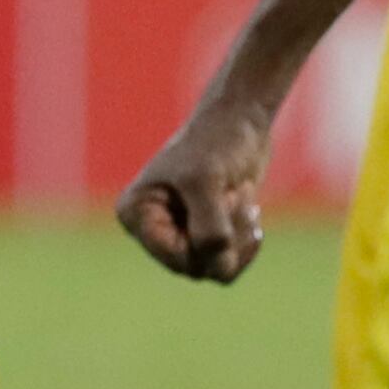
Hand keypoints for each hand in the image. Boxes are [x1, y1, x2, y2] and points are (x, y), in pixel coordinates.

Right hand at [118, 97, 272, 282]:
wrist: (242, 120)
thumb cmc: (215, 140)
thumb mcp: (205, 180)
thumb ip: (208, 227)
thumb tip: (218, 265)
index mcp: (137, 214)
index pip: (173, 257)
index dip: (206, 241)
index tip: (222, 199)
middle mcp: (153, 230)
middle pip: (196, 267)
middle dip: (225, 234)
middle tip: (234, 194)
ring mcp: (180, 234)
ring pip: (215, 269)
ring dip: (239, 237)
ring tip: (242, 197)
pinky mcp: (206, 236)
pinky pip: (229, 263)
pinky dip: (246, 241)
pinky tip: (251, 210)